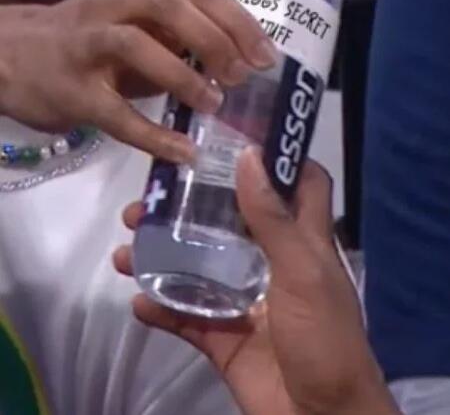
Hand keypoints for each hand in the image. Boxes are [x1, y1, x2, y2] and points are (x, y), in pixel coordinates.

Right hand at [0, 0, 274, 159]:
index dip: (239, 23)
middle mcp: (114, 4)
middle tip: (242, 77)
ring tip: (213, 105)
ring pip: (139, 46)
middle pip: (172, 7)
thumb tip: (237, 63)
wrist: (14, 52)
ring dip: (184, 76)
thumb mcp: (137, 21)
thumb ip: (179, 34)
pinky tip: (182, 151)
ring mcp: (88, 43)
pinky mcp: (71, 87)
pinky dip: (153, 134)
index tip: (267, 56)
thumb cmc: (88, 38)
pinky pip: (116, 113)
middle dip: (216, 41)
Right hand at [115, 152, 399, 414]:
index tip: (234, 135)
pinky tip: (137, 299)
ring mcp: (243, 298)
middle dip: (190, 204)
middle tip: (151, 192)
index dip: (275, 157)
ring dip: (161, 254)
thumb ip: (271, 218)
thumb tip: (249, 156)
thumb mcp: (302, 271)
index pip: (296, 184)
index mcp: (300, 239)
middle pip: (228, 219)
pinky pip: (184, 315)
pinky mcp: (222, 334)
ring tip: (126, 245)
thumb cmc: (322, 335)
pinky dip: (160, 307)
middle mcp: (269, 260)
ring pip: (197, 264)